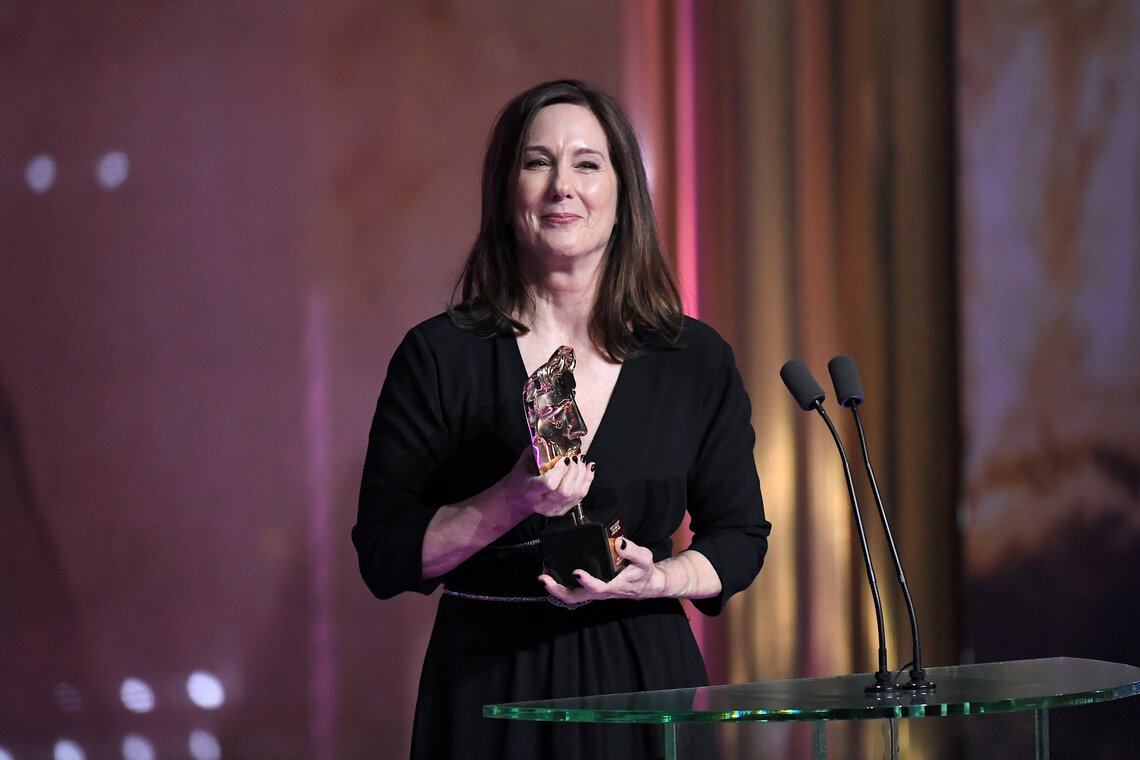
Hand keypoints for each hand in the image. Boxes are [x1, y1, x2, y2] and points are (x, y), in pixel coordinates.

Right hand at [500, 449, 594, 519]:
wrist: (516, 501)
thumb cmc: (518, 481)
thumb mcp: (522, 464)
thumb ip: (535, 451)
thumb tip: (550, 438)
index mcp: (529, 490)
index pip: (549, 483)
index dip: (561, 470)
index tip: (564, 457)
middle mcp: (542, 503)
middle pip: (566, 490)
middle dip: (575, 471)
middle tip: (575, 457)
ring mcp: (554, 508)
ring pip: (576, 494)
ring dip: (583, 474)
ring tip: (582, 460)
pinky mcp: (562, 510)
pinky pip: (580, 496)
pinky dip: (587, 480)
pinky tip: (588, 468)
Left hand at [538, 537, 664, 604]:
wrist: (646, 585)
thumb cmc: (643, 571)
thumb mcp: (644, 558)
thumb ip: (633, 551)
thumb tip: (620, 542)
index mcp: (614, 585)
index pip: (599, 588)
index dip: (587, 582)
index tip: (577, 572)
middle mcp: (602, 592)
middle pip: (576, 597)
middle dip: (558, 590)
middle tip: (544, 579)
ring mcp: (594, 592)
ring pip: (572, 596)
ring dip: (556, 588)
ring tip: (542, 576)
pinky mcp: (591, 589)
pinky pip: (573, 592)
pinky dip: (560, 585)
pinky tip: (552, 573)